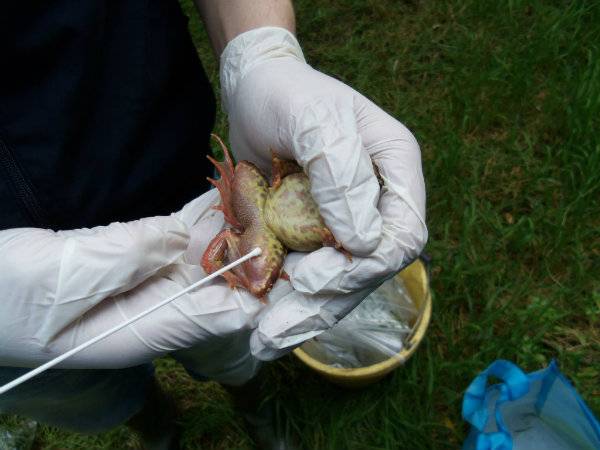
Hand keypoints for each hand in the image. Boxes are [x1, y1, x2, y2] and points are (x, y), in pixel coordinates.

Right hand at [0, 190, 263, 370]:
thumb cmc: (5, 299)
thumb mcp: (58, 281)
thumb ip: (121, 259)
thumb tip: (179, 237)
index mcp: (146, 330)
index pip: (219, 316)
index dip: (257, 292)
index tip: (287, 260)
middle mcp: (160, 306)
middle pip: (224, 283)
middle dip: (257, 254)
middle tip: (288, 214)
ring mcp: (153, 274)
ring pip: (209, 251)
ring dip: (237, 226)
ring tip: (269, 193)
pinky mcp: (141, 247)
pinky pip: (182, 228)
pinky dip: (204, 211)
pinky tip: (230, 189)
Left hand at [218, 27, 426, 357]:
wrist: (255, 91)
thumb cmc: (287, 94)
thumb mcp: (314, 118)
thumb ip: (342, 173)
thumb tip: (363, 244)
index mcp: (395, 170)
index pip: (403, 234)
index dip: (365, 264)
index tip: (312, 273)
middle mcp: (377, 202)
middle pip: (368, 270)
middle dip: (325, 304)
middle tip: (273, 330)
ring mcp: (344, 221)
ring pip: (337, 282)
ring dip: (302, 315)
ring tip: (263, 341)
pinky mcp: (311, 233)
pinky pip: (307, 274)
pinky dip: (285, 298)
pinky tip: (258, 320)